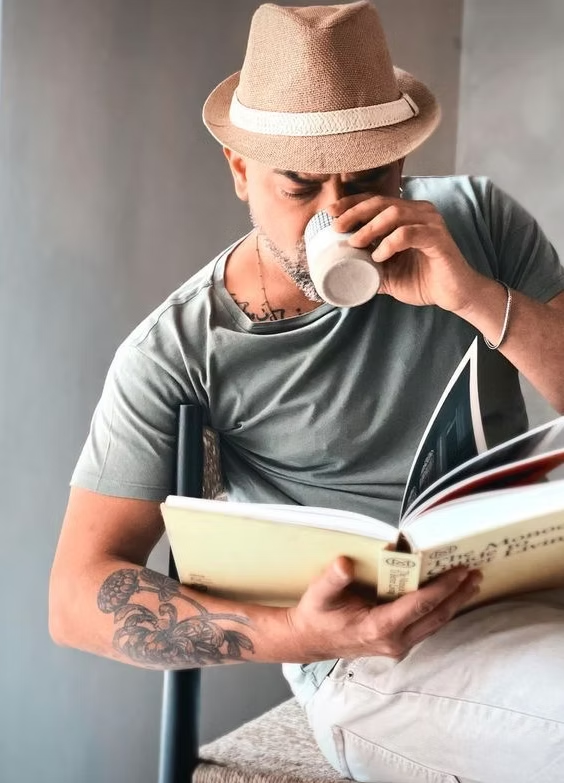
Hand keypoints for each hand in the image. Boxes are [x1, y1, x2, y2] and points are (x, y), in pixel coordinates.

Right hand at [287, 557, 481, 660]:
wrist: (310, 641)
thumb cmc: (317, 615)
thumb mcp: (318, 595)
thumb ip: (332, 579)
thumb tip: (345, 563)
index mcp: (378, 627)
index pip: (419, 605)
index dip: (442, 588)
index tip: (459, 571)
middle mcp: (394, 640)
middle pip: (436, 617)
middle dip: (458, 595)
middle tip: (475, 574)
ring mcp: (398, 645)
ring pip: (435, 624)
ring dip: (454, 604)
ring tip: (471, 583)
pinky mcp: (399, 643)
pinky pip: (427, 626)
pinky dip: (442, 610)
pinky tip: (450, 597)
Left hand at [328, 194, 481, 312]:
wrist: (454, 295)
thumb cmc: (424, 281)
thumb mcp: (387, 273)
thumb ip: (368, 264)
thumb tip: (339, 265)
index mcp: (407, 215)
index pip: (375, 201)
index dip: (351, 204)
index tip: (330, 213)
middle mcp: (420, 213)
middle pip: (381, 202)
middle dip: (354, 212)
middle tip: (336, 227)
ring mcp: (430, 223)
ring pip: (394, 213)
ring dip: (370, 227)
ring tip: (355, 243)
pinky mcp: (437, 238)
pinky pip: (408, 233)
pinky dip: (389, 243)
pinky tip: (379, 257)